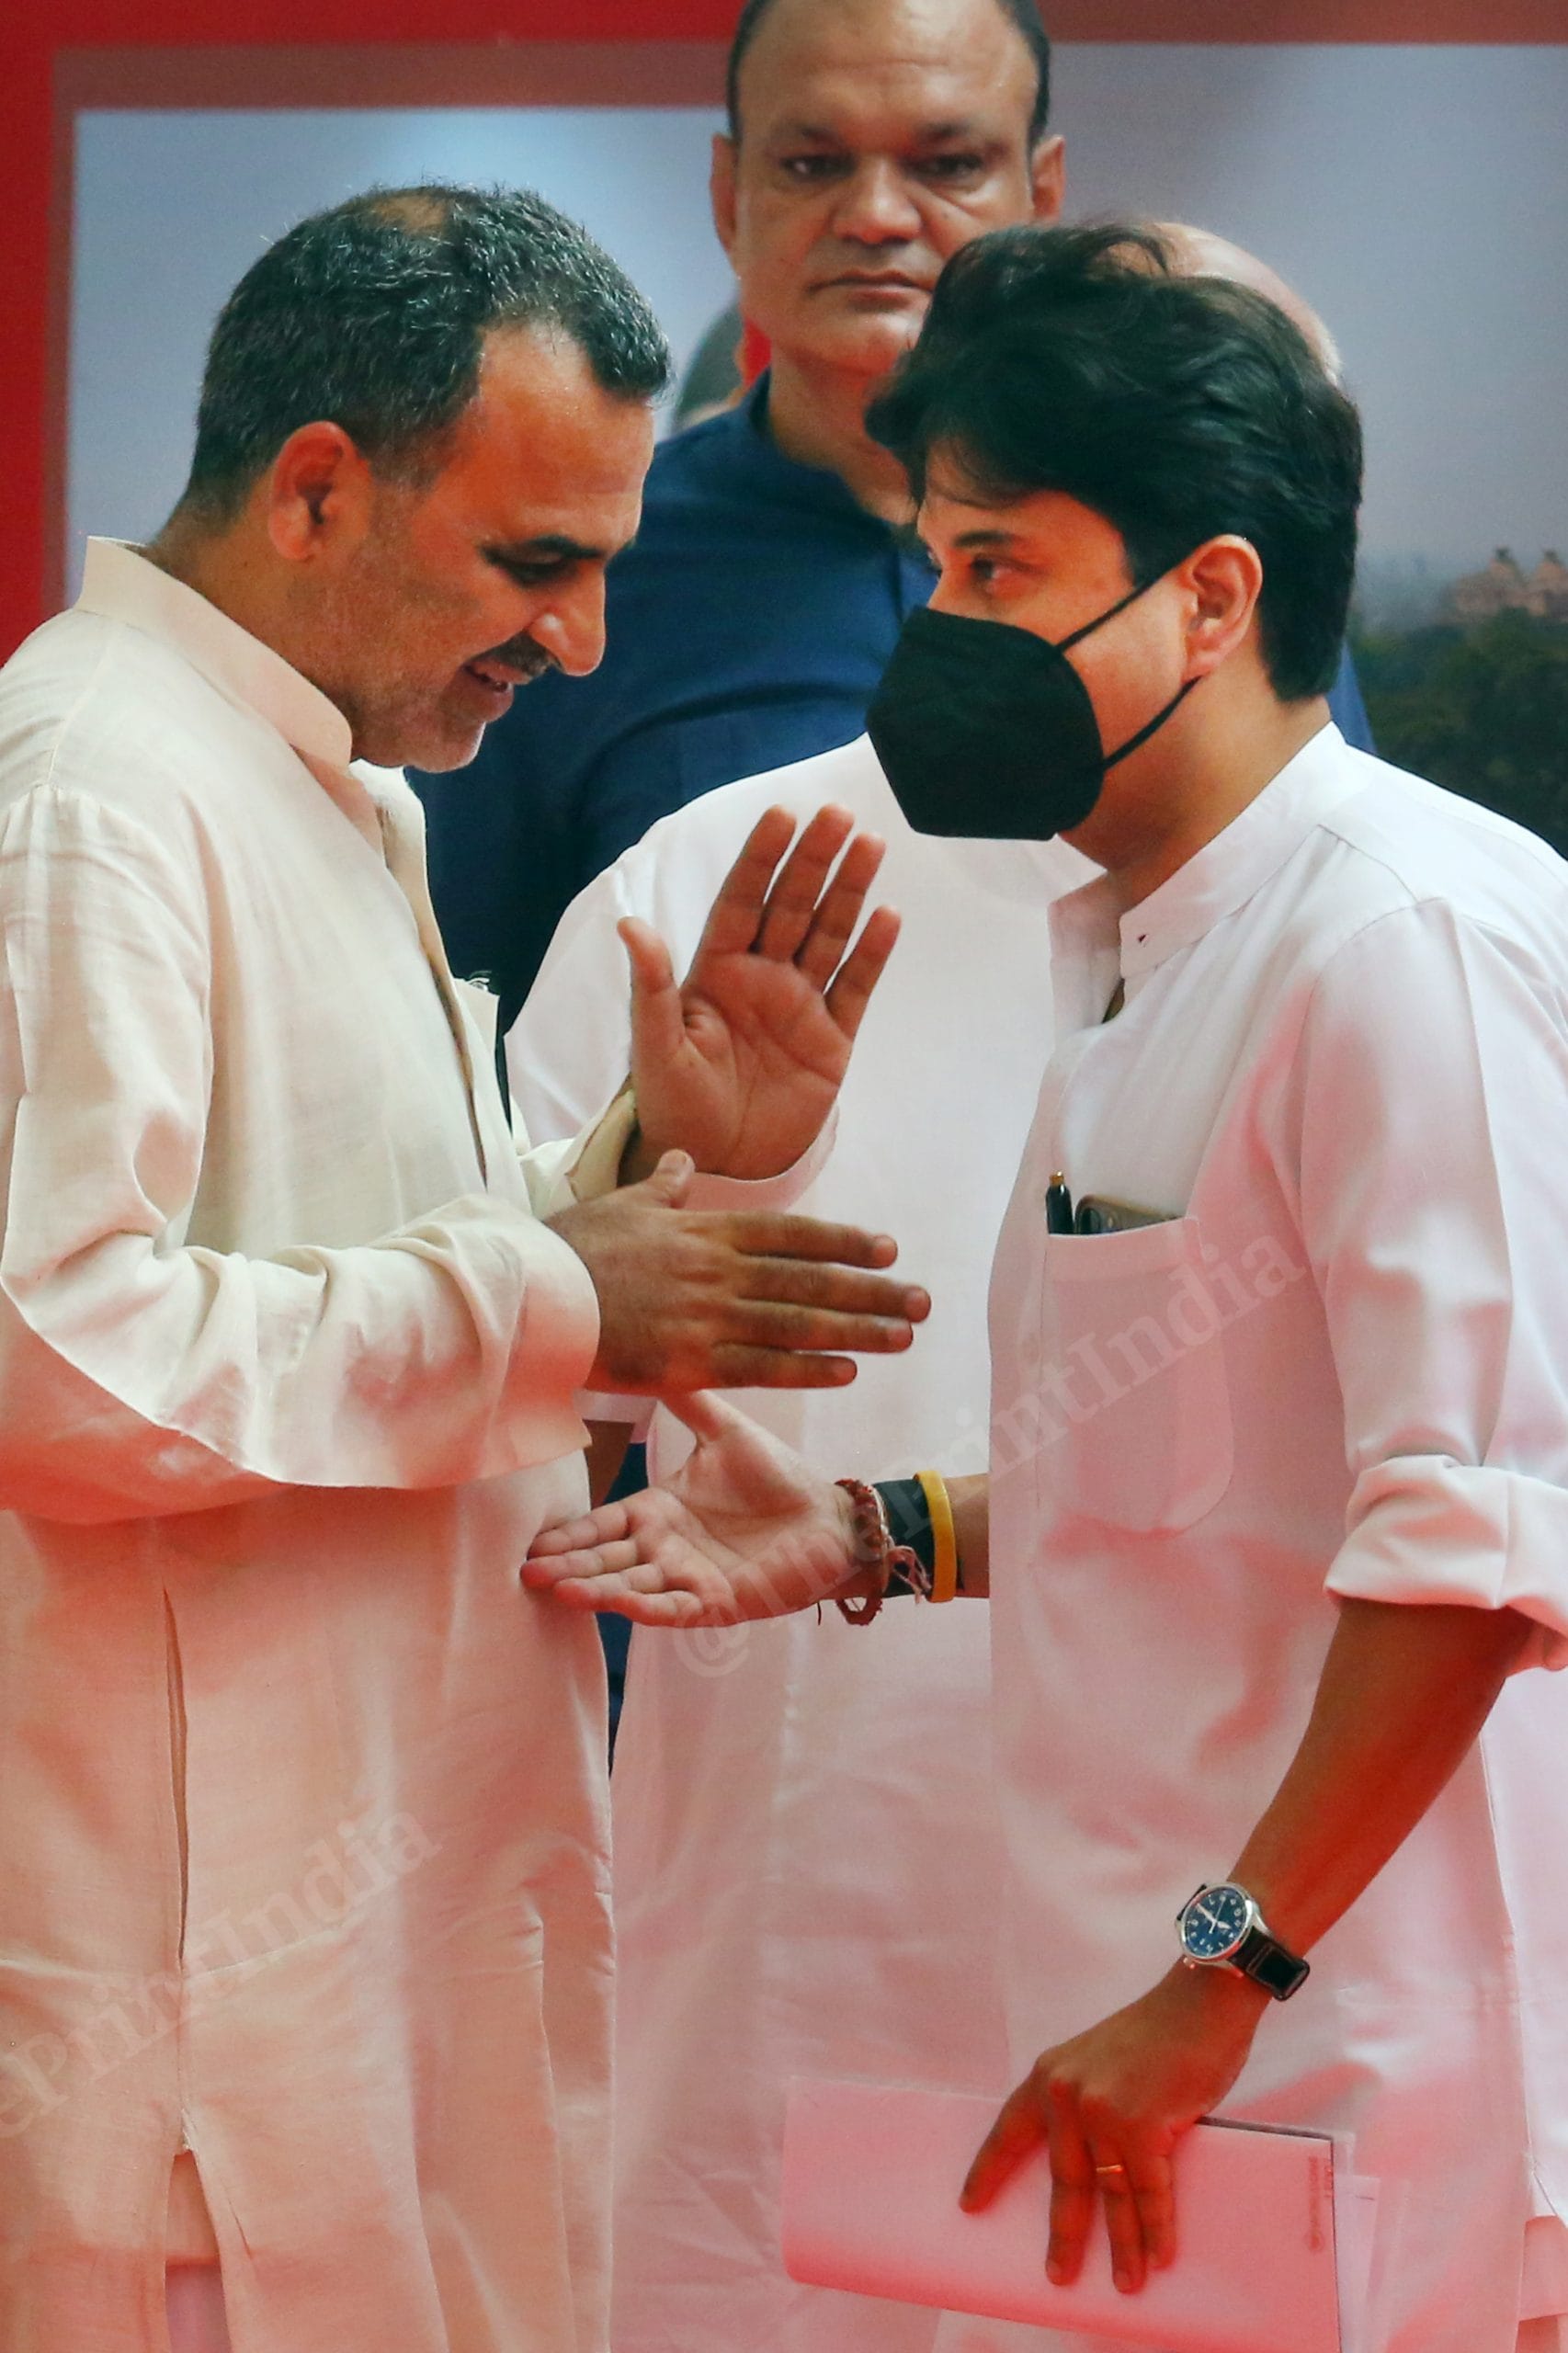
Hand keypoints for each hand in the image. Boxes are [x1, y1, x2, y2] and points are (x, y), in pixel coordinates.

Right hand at [523, 1391, 867, 1623]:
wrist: (831, 1518)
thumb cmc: (779, 1477)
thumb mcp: (725, 1432)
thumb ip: (687, 1401)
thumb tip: (651, 1354)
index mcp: (659, 1511)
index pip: (602, 1525)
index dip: (569, 1535)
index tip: (531, 1541)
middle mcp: (665, 1549)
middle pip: (606, 1561)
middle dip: (567, 1567)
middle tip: (526, 1572)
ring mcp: (688, 1580)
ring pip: (632, 1588)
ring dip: (597, 1591)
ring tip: (560, 1590)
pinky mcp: (718, 1603)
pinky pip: (677, 1609)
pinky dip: (649, 1608)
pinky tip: (622, 1605)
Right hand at [548, 1149, 928, 1393]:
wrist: (532, 1297)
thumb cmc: (572, 1250)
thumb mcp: (622, 1204)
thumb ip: (662, 1187)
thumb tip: (678, 1160)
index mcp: (706, 1230)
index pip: (792, 1233)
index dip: (844, 1242)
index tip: (888, 1250)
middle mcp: (719, 1269)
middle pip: (811, 1280)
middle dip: (871, 1291)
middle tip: (921, 1301)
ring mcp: (708, 1315)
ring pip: (798, 1324)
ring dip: (857, 1330)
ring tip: (903, 1337)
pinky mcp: (689, 1360)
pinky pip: (762, 1367)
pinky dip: (808, 1368)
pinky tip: (847, 1370)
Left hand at [625, 803, 899, 1179]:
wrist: (717, 1164)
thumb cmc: (675, 1103)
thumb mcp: (656, 1047)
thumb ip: (651, 988)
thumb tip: (632, 925)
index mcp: (716, 971)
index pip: (742, 901)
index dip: (761, 858)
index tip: (781, 815)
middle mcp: (761, 977)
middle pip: (792, 906)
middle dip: (814, 860)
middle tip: (837, 815)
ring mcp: (800, 1004)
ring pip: (829, 935)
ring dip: (849, 892)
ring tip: (870, 845)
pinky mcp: (832, 1039)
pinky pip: (856, 987)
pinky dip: (872, 954)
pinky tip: (888, 916)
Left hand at [961, 1965, 1268, 2296]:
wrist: (1200, 2001)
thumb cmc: (1159, 2033)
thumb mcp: (1102, 2063)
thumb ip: (1090, 2107)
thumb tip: (1100, 2169)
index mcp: (1050, 2075)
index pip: (1010, 2130)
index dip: (988, 2171)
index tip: (969, 2205)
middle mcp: (1067, 2094)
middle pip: (1064, 2181)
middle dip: (1063, 2234)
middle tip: (1057, 2274)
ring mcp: (1102, 2111)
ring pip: (1110, 2196)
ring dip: (1121, 2247)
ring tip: (1124, 2284)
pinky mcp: (1142, 2127)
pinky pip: (1148, 2193)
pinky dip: (1157, 2230)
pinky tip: (1159, 2258)